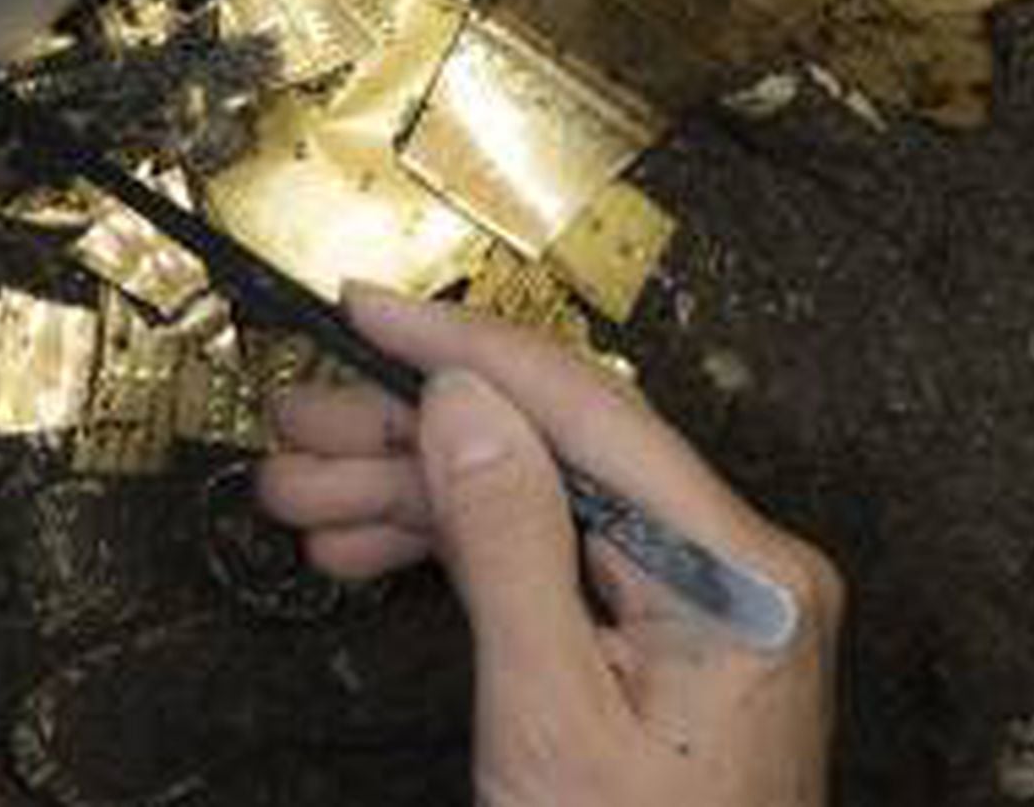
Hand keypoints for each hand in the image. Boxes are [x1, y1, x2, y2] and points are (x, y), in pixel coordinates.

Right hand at [258, 286, 841, 806]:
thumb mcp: (550, 720)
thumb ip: (509, 547)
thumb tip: (464, 403)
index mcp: (738, 572)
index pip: (583, 411)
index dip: (457, 350)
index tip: (363, 314)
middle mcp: (732, 566)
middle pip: (547, 452)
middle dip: (404, 436)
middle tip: (296, 422)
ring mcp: (695, 599)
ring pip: (530, 503)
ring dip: (406, 493)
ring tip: (301, 494)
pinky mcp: (657, 633)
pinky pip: (544, 558)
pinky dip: (450, 550)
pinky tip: (364, 547)